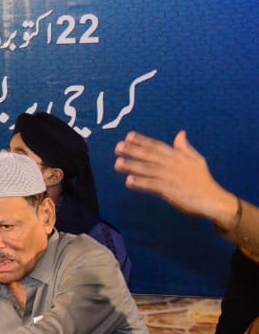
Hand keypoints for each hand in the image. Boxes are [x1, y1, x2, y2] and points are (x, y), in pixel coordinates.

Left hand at [115, 130, 238, 227]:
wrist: (214, 200)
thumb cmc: (203, 180)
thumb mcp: (197, 160)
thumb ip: (185, 148)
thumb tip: (181, 133)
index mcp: (179, 157)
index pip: (158, 147)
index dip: (143, 141)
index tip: (129, 136)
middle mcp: (173, 165)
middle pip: (151, 156)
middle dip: (133, 151)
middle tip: (117, 147)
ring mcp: (172, 178)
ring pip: (149, 170)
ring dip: (133, 166)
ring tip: (118, 163)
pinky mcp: (171, 191)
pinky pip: (154, 186)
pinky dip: (141, 183)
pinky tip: (128, 181)